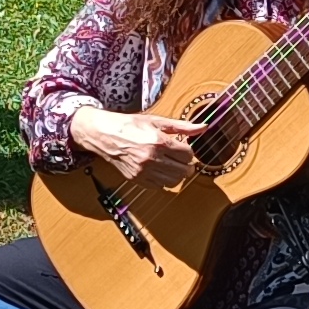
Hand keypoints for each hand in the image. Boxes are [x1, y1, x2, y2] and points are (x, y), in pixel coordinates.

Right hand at [72, 108, 206, 190]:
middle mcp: (152, 158)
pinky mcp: (137, 179)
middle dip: (186, 165)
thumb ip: (182, 126)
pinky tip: (159, 169)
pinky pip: (159, 187)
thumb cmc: (130, 125)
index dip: (188, 152)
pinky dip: (163, 180)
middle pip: (183, 171)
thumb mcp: (157, 121)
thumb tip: (203, 127)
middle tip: (180, 158)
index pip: (188, 155)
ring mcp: (143, 171)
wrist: (104, 134)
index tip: (183, 148)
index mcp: (159, 142)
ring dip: (176, 174)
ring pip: (173, 182)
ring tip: (171, 164)